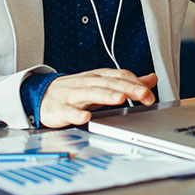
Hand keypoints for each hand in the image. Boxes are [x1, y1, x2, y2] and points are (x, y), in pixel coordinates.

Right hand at [39, 69, 156, 127]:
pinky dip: (77, 114)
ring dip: (106, 95)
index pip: (120, 76)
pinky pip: (69, 112)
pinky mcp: (60, 109)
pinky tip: (85, 117)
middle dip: (128, 88)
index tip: (150, 94)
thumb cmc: (76, 90)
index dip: (136, 84)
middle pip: (109, 83)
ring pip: (91, 93)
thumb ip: (127, 82)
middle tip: (144, 94)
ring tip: (120, 99)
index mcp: (98, 77)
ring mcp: (72, 95)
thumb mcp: (103, 83)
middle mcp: (87, 83)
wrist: (43, 95)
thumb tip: (151, 79)